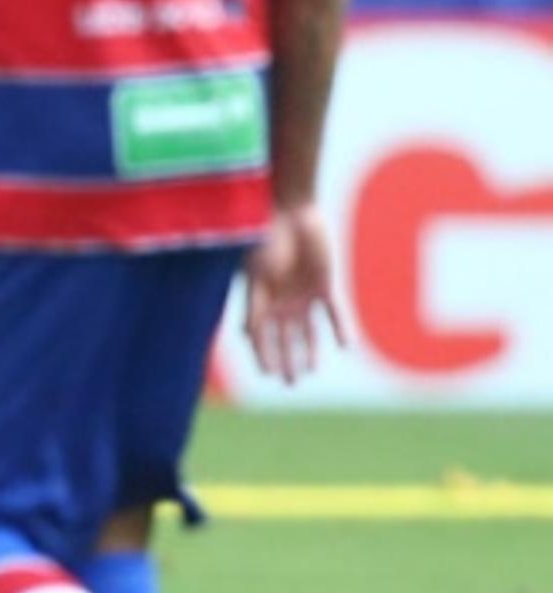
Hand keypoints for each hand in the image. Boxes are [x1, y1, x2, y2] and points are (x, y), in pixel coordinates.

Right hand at [242, 204, 345, 384]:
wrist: (289, 209)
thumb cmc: (265, 238)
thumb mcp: (256, 273)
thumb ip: (254, 304)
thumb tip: (248, 335)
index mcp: (260, 298)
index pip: (260, 334)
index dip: (263, 354)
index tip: (267, 374)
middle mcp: (281, 300)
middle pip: (283, 337)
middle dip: (285, 360)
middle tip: (289, 382)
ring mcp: (303, 293)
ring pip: (307, 330)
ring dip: (308, 350)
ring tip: (310, 371)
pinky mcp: (324, 283)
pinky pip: (334, 311)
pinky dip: (339, 327)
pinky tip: (344, 345)